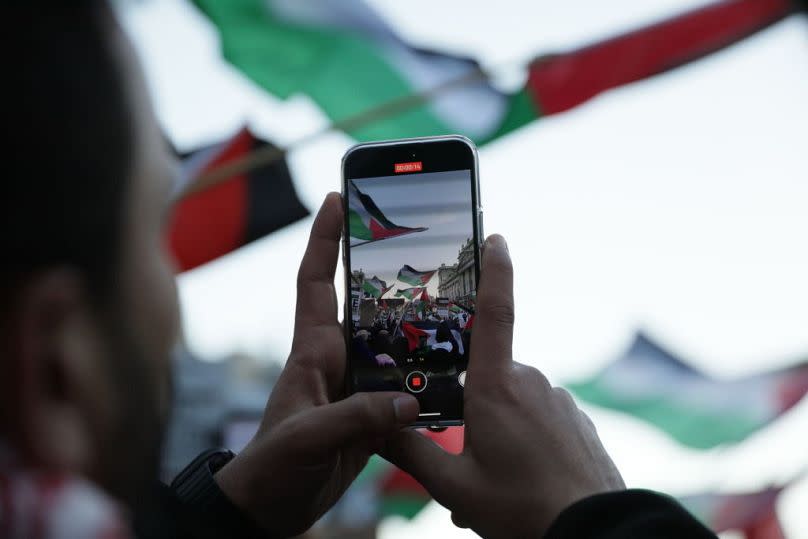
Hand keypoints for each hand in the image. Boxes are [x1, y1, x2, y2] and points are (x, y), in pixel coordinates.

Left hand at [214, 193, 419, 536]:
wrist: (269, 510)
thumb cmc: (270, 468)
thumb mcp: (307, 438)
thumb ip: (355, 419)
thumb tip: (408, 404)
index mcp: (312, 351)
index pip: (315, 281)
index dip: (323, 238)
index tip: (336, 197)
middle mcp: (336, 360)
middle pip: (366, 305)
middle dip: (389, 273)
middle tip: (423, 244)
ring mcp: (355, 387)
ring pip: (392, 345)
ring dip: (418, 328)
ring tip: (454, 304)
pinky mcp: (370, 416)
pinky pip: (403, 387)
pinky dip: (426, 380)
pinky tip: (452, 374)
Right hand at [382, 235, 624, 537]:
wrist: (593, 532)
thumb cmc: (522, 509)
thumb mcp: (455, 486)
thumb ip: (410, 451)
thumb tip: (376, 426)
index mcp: (497, 387)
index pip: (495, 313)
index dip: (494, 271)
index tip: (496, 238)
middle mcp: (530, 382)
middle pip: (487, 376)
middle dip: (470, 409)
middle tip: (465, 458)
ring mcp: (557, 400)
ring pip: (512, 405)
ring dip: (496, 433)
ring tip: (492, 482)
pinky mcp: (575, 420)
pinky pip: (537, 420)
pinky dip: (522, 442)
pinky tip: (519, 481)